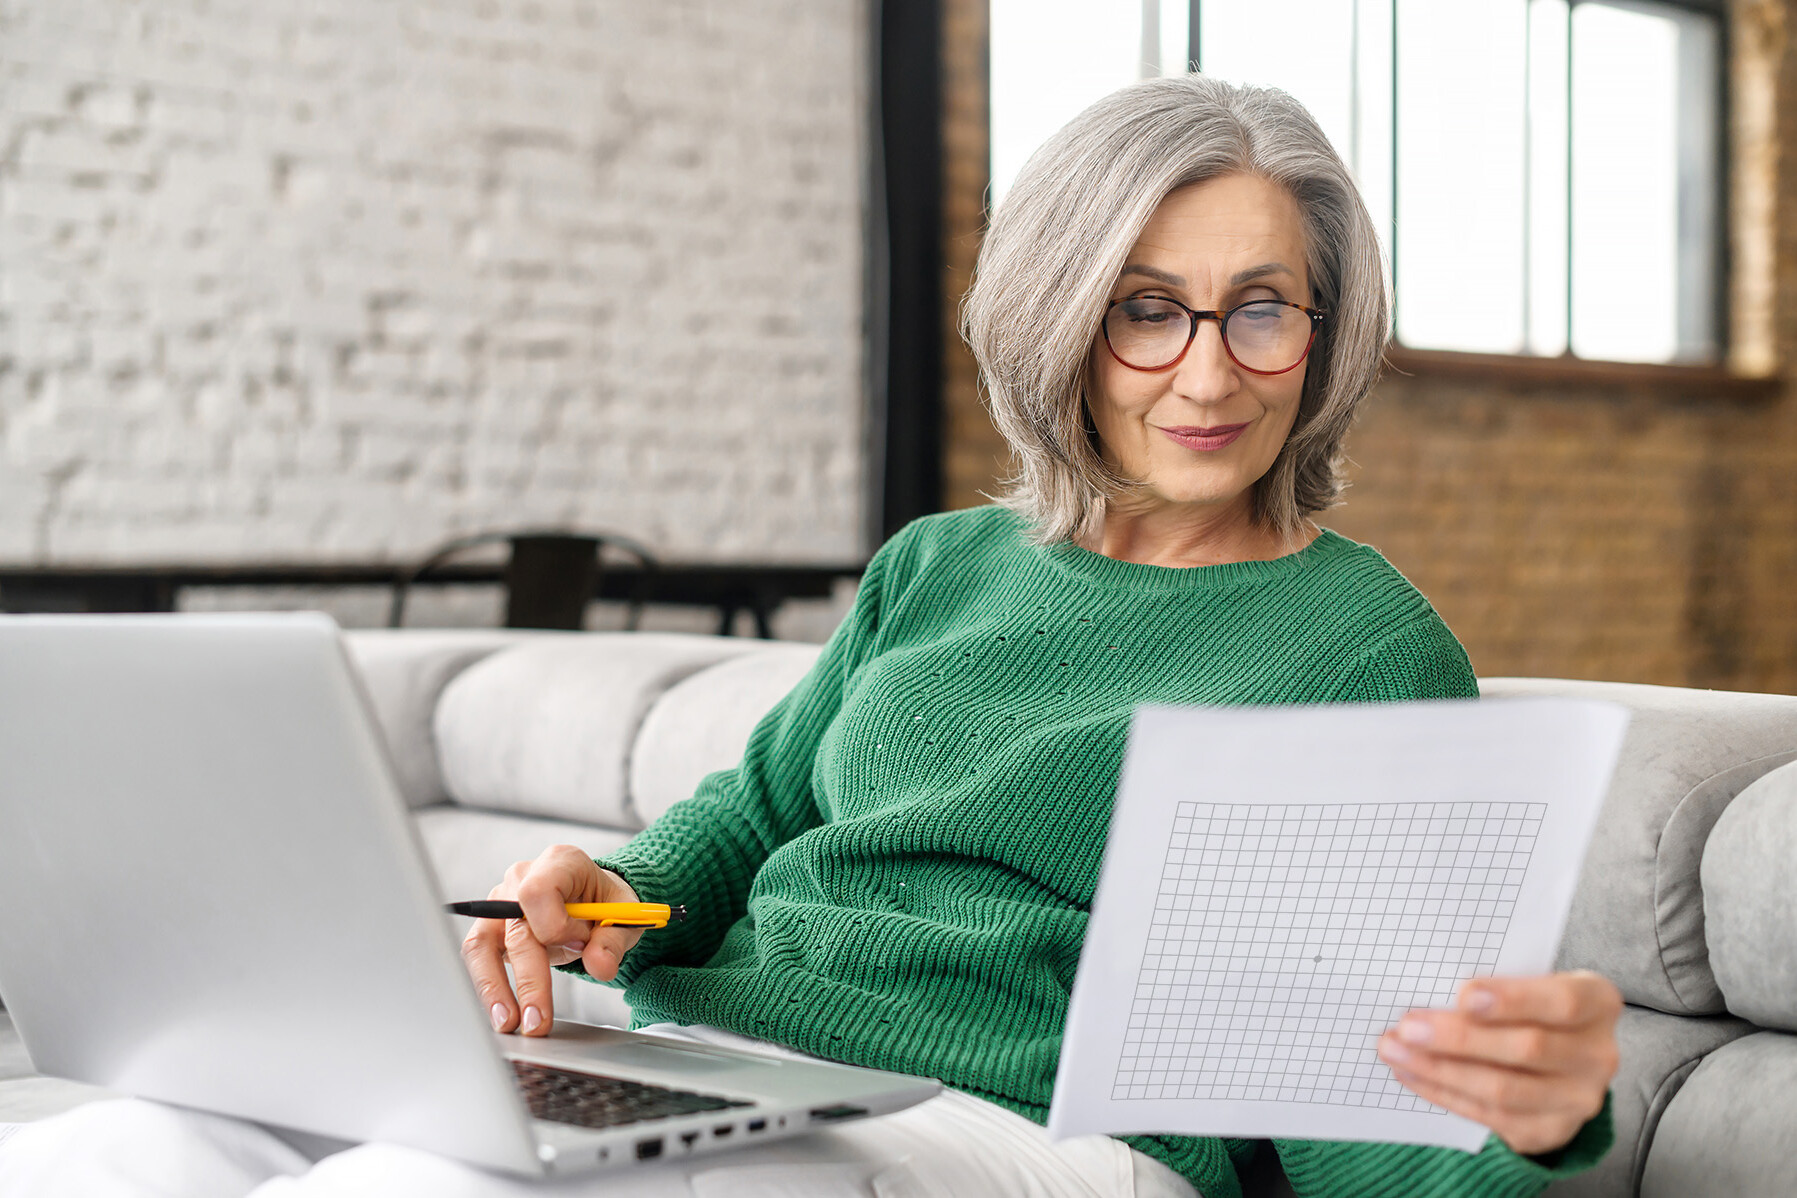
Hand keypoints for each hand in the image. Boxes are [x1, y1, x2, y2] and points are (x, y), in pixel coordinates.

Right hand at [459, 844, 644, 1037]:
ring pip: (482, 945)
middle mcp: (522, 878)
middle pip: (515, 929)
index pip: (539, 892)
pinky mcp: (490, 928)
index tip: (579, 946)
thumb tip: (600, 966)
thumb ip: (613, 940)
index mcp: (559, 863)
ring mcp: (500, 903)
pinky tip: (501, 1014)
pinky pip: (478, 957)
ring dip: (494, 989)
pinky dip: (488, 988)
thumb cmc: (605, 901)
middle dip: (529, 979)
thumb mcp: (624, 915)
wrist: (592, 899)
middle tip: (538, 1020)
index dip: (556, 926)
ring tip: (509, 1024)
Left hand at [1377, 971, 1621, 1155]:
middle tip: (1408, 1026)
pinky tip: (1410, 1073)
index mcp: (1597, 1003)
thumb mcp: (1529, 981)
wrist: (1559, 1059)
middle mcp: (1597, 1055)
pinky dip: (1444, 1093)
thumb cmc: (1531, 1005)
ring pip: (1504, 1089)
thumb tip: (1427, 983)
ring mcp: (1577, 1099)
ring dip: (1440, 1070)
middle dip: (1459, 1038)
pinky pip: (1490, 1116)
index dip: (1513, 1000)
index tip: (1464, 994)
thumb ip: (1495, 984)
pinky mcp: (1550, 1130)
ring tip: (1396, 1050)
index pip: (1562, 1002)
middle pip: (1527, 1048)